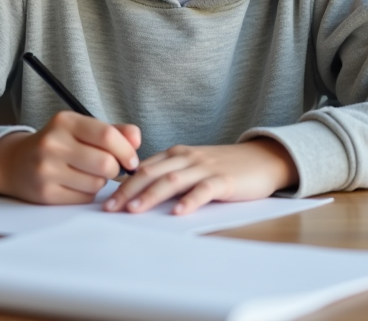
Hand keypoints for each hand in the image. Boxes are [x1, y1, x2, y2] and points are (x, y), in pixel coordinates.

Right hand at [0, 112, 140, 204]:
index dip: (126, 150)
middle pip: (105, 163)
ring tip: (87, 173)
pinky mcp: (45, 194)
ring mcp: (46, 169)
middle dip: (115, 169)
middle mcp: (53, 143)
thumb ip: (113, 131)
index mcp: (65, 121)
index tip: (132, 160)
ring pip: (97, 183)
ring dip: (100, 182)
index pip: (107, 136)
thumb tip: (136, 139)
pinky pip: (84, 198)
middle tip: (110, 168)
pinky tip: (75, 184)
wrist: (14, 162)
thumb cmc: (56, 144)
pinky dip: (87, 193)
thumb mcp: (81, 129)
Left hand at [102, 138, 297, 215]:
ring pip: (172, 180)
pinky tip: (178, 212)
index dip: (122, 185)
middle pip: (151, 173)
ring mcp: (205, 168)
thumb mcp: (193, 165)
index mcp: (177, 154)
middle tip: (110, 209)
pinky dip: (189, 201)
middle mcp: (187, 157)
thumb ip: (170, 174)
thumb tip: (139, 193)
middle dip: (127, 191)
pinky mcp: (224, 180)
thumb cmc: (224, 166)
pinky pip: (204, 190)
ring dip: (151, 195)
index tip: (105, 201)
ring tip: (134, 210)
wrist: (262, 159)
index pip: (143, 168)